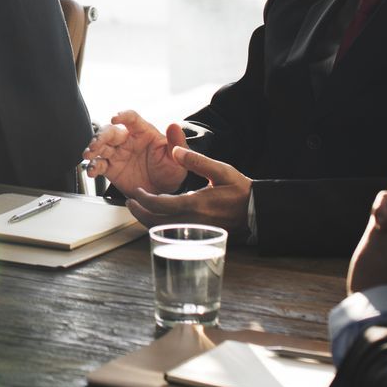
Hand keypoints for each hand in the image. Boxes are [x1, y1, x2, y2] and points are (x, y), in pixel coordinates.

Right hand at [82, 110, 190, 196]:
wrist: (163, 192)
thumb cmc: (171, 171)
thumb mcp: (177, 159)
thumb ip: (176, 142)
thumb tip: (174, 125)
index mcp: (143, 133)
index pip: (132, 119)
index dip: (123, 116)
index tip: (115, 118)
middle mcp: (127, 140)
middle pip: (110, 131)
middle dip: (101, 136)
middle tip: (96, 144)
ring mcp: (117, 154)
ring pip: (100, 146)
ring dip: (92, 148)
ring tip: (88, 155)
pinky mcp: (111, 168)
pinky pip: (99, 164)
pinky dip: (92, 167)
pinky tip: (91, 172)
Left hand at [122, 145, 250, 232]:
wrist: (257, 212)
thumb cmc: (240, 190)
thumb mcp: (221, 170)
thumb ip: (197, 161)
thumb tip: (175, 150)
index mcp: (196, 204)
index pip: (161, 205)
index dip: (144, 199)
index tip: (135, 192)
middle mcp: (193, 221)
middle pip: (157, 223)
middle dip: (140, 213)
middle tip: (130, 203)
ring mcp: (196, 231)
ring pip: (165, 230)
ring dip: (149, 221)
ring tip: (140, 209)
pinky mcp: (200, 236)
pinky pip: (174, 234)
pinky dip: (162, 226)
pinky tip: (159, 216)